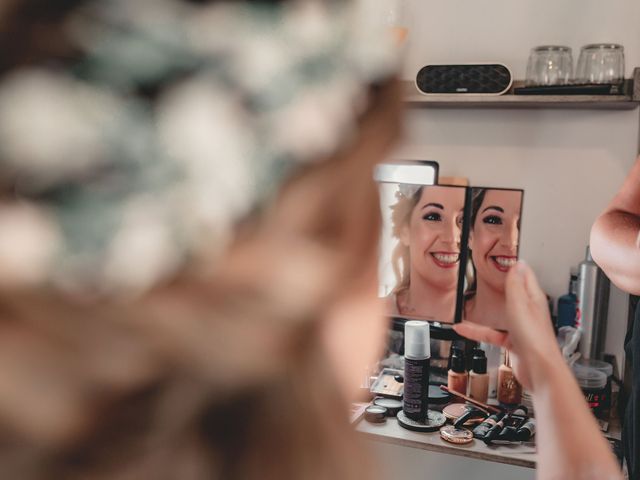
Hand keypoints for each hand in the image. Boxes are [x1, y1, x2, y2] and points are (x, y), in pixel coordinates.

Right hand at [454, 261, 560, 391]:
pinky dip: (477, 330)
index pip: (526, 277)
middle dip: (501, 286)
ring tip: (472, 301)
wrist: (539, 370)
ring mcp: (520, 328)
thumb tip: (517, 264)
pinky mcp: (513, 343)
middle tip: (488, 276)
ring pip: (500, 314)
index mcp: (534, 299)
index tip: (506, 258)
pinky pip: (491, 332)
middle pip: (514, 294)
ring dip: (487, 308)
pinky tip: (464, 329)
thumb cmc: (534, 339)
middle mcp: (528, 312)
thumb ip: (516, 285)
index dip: (516, 266)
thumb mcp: (520, 304)